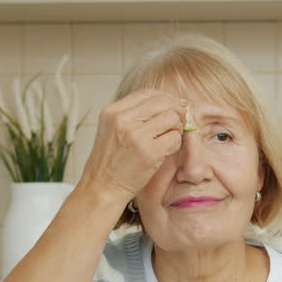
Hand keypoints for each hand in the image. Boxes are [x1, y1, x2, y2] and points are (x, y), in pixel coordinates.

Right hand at [77, 90, 185, 204]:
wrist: (102, 188)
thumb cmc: (110, 162)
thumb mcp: (112, 130)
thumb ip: (133, 115)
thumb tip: (168, 103)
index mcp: (113, 112)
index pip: (147, 93)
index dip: (166, 98)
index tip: (173, 108)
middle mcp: (123, 119)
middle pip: (163, 101)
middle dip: (177, 111)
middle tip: (179, 123)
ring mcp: (136, 136)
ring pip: (172, 118)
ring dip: (177, 129)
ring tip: (168, 140)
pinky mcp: (149, 153)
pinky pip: (175, 138)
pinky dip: (175, 145)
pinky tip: (165, 152)